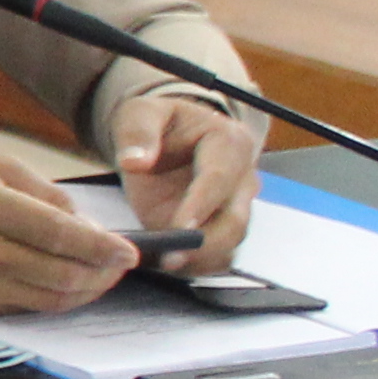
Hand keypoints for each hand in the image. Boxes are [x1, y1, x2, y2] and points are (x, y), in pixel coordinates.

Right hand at [0, 155, 135, 318]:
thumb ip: (44, 191)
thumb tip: (86, 226)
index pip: (61, 234)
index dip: (102, 247)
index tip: (129, 251)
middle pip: (63, 274)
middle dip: (103, 273)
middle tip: (120, 265)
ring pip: (52, 299)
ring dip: (87, 291)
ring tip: (100, 276)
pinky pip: (27, 308)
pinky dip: (55, 298)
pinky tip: (66, 284)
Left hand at [115, 92, 266, 272]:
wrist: (166, 136)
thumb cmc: (157, 122)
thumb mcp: (140, 113)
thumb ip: (137, 133)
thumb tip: (134, 162)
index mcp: (230, 142)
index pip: (219, 178)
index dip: (201, 205)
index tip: (179, 228)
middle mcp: (243, 177)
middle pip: (235, 218)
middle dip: (205, 243)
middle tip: (170, 258)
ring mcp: (236, 205)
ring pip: (231, 241)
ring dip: (202, 259)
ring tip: (165, 264)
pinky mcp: (222, 227)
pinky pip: (220, 253)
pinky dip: (199, 265)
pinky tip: (170, 266)